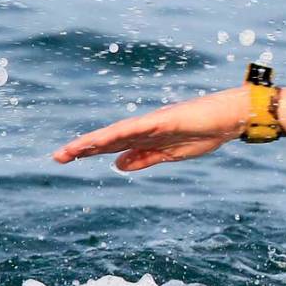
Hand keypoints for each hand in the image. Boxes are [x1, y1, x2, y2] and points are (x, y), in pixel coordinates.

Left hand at [52, 88, 248, 170]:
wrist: (228, 119)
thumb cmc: (203, 134)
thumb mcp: (169, 155)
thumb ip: (143, 158)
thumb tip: (117, 165)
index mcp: (144, 137)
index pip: (111, 145)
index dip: (88, 151)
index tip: (65, 158)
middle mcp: (143, 128)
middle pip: (108, 138)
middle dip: (83, 147)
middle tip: (57, 157)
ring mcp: (153, 122)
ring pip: (118, 133)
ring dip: (96, 141)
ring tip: (73, 150)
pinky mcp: (165, 120)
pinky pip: (140, 128)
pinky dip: (122, 134)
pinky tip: (107, 138)